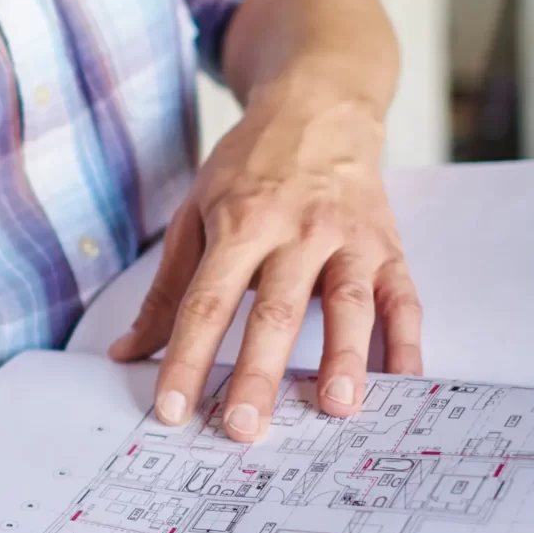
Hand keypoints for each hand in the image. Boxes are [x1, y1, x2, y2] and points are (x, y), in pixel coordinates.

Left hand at [109, 79, 421, 439]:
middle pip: (274, 311)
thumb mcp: (196, 212)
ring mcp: (347, 238)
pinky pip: (402, 298)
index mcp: (239, 223)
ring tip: (336, 407)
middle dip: (258, 373)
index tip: (171, 409)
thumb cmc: (249, 167)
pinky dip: (406, 340)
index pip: (207, 302)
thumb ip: (168, 288)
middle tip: (245, 427)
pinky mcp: (387, 245)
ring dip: (344, 357)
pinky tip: (403, 381)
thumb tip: (127, 351)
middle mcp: (296, 230)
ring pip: (348, 303)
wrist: (320, 106)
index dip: (186, 358)